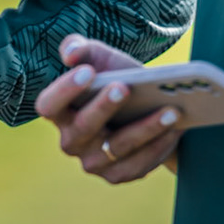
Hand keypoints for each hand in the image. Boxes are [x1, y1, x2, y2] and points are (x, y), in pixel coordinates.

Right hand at [34, 35, 181, 183]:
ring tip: (169, 110)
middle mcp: (71, 140)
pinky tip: (174, 130)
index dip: (64, 90)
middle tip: (125, 87)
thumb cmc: (118, 78)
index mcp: (60, 112)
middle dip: (105, 107)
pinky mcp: (117, 175)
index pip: (48, 105)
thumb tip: (70, 54)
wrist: (146, 107)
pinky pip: (137, 165)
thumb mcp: (101, 58)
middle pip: (85, 127)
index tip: (88, 71)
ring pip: (117, 147)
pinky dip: (157, 147)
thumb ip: (80, 48)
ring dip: (145, 129)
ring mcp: (93, 161)